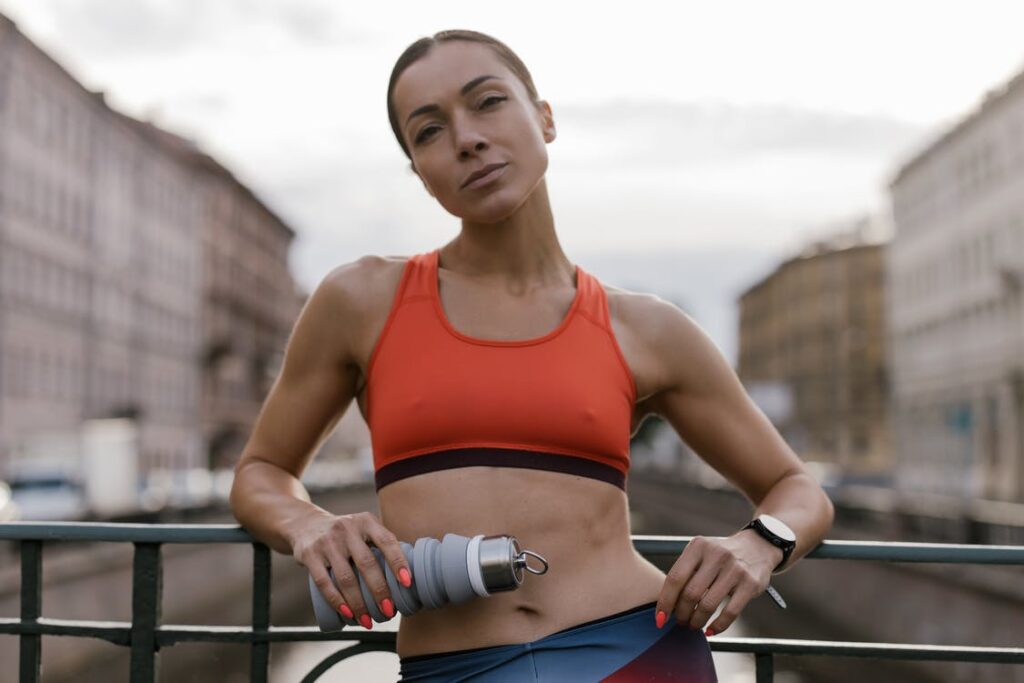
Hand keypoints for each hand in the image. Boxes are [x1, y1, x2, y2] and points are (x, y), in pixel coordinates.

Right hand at [289, 510, 412, 628]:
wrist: (305, 524)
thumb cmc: (345, 534)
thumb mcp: (363, 528)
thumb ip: (382, 545)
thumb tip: (408, 575)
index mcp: (366, 522)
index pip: (387, 541)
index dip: (398, 562)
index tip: (407, 583)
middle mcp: (347, 529)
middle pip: (367, 564)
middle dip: (380, 591)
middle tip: (389, 612)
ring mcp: (327, 542)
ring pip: (346, 578)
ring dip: (359, 604)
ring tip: (369, 621)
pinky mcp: (310, 555)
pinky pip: (324, 583)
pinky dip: (337, 601)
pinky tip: (348, 614)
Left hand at [654, 530, 782, 634]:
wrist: (757, 546)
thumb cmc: (719, 555)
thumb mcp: (701, 553)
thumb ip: (685, 572)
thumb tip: (665, 605)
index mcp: (698, 546)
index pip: (675, 578)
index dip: (665, 601)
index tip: (659, 618)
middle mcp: (716, 555)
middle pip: (690, 593)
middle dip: (681, 613)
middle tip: (680, 622)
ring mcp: (735, 569)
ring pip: (708, 605)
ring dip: (697, 621)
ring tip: (693, 625)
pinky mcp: (750, 584)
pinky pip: (730, 612)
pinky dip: (718, 626)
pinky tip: (710, 630)